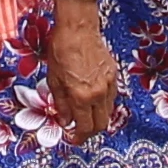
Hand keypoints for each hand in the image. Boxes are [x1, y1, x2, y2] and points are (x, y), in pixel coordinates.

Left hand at [47, 17, 121, 134]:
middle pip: (101, 124)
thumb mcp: (54, 80)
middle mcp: (99, 94)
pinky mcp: (114, 75)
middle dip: (91, 131)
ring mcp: (109, 84)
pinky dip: (102, 104)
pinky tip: (92, 99)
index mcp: (82, 96)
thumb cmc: (61, 50)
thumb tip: (65, 120)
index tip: (73, 139)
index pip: (85, 127)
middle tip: (80, 131)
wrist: (78, 28)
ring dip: (97, 117)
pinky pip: (111, 97)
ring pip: (108, 111)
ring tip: (84, 114)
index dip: (79, 137)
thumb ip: (61, 104)